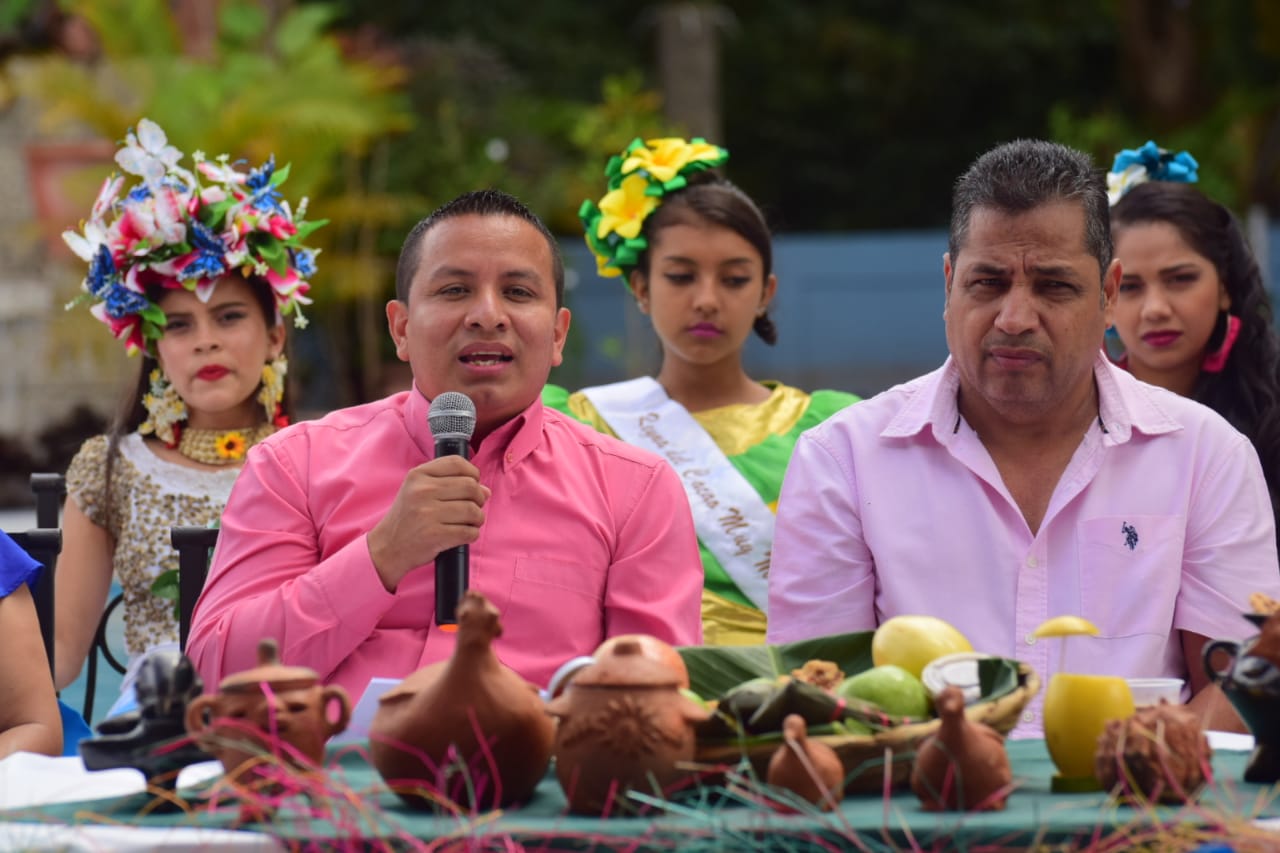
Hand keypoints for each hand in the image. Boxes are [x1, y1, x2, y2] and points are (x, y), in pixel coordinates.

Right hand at [367, 455, 490, 590]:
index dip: (473, 473)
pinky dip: (472, 534)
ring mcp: (428, 513)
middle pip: (470, 487)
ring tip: (470, 522)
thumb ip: (450, 484)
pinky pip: (469, 532)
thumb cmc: (407, 517)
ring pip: (473, 510)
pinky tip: (464, 533)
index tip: (473, 483)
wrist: (387, 547)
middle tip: (473, 507)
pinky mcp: (435, 535)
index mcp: (418, 475)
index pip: (457, 463)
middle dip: (478, 498)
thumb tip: (485, 490)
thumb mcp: (418, 491)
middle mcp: (422, 491)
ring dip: (477, 518)